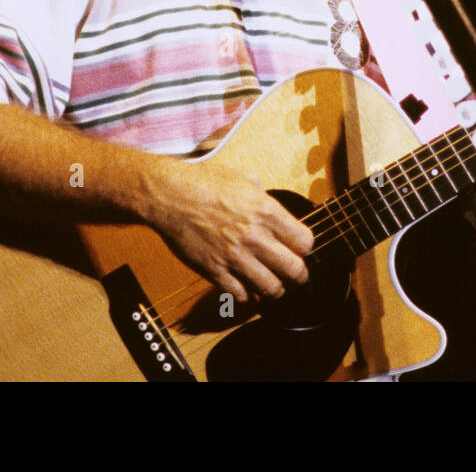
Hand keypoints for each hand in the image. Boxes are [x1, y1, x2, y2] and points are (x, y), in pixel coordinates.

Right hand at [144, 159, 313, 303]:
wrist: (169, 195)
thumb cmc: (204, 182)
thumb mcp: (244, 179)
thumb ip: (264, 197)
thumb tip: (273, 208)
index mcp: (267, 211)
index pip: (305, 242)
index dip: (305, 248)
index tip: (300, 249)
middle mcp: (255, 236)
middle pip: (295, 269)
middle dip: (299, 274)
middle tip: (296, 275)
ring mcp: (235, 256)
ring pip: (272, 288)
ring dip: (276, 289)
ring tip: (273, 285)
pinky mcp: (215, 271)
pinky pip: (241, 295)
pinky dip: (248, 296)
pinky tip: (247, 289)